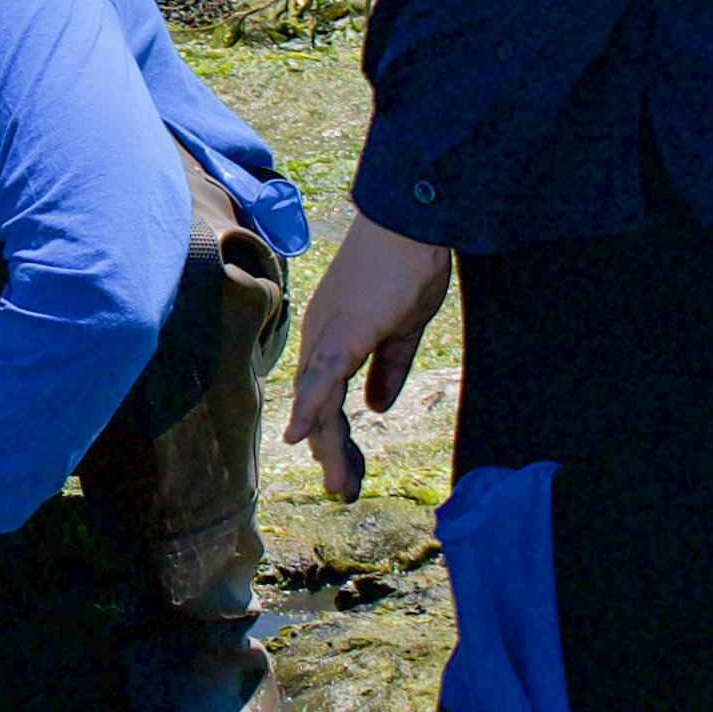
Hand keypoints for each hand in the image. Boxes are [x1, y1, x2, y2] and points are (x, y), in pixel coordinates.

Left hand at [288, 224, 460, 498]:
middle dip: (333, 452)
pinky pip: (326, 375)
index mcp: (335, 337)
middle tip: (343, 490)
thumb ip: (389, 368)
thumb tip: (378, 406)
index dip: (336, 436)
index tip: (347, 470)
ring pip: (323, 401)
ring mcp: (329, 332)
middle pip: (321, 407)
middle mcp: (321, 338)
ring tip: (338, 484)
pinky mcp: (345, 328)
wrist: (411, 221)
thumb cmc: (407, 265)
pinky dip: (312, 408)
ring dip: (329, 446)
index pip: (330, 398)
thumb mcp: (403, 328)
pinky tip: (301, 437)